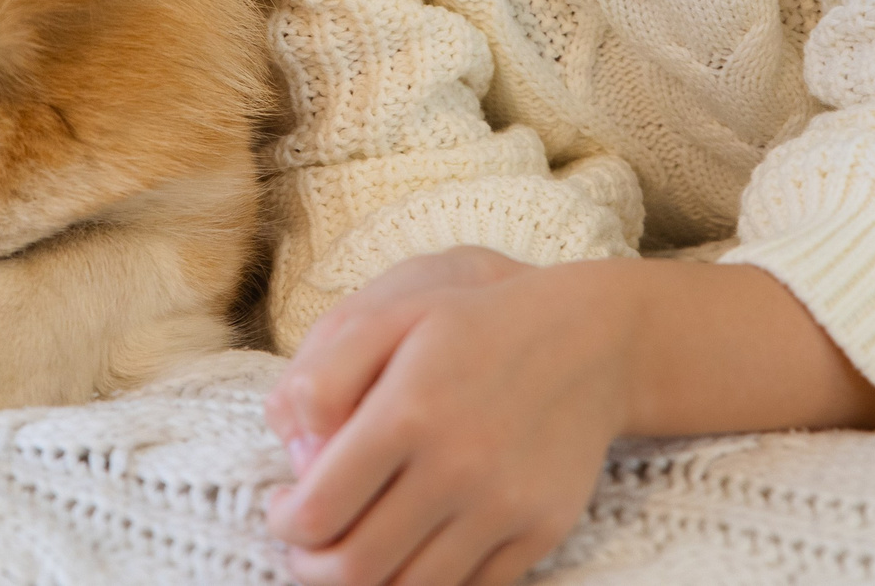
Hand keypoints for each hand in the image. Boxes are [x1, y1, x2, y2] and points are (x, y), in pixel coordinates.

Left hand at [263, 249, 634, 585]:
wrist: (590, 340)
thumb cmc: (475, 326)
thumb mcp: (393, 315)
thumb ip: (323, 374)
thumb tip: (292, 455)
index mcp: (408, 411)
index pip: (317, 510)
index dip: (284, 524)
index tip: (284, 508)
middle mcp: (458, 467)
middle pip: (355, 567)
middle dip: (311, 568)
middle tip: (306, 547)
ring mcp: (504, 507)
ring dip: (365, 585)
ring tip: (352, 552)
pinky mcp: (540, 532)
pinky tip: (409, 553)